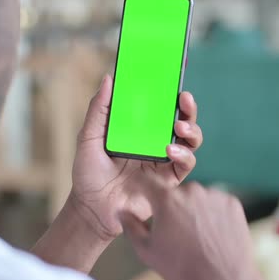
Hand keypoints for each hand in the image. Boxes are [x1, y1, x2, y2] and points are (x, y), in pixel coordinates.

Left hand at [69, 75, 202, 240]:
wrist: (90, 208)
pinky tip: (171, 150)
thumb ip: (98, 110)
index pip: (157, 104)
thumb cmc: (87, 172)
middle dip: (188, 106)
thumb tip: (109, 78)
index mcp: (137, 128)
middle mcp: (153, 141)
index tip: (175, 70)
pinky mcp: (167, 180)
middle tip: (184, 97)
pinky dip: (184, 155)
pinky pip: (185, 164)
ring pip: (190, 140)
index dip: (168, 88)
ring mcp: (162, 160)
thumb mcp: (88, 137)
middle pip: (180, 118)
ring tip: (180, 126)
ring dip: (191, 129)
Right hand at [121, 178, 261, 279]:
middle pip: (175, 192)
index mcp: (166, 199)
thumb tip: (122, 212)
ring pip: (196, 196)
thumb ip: (130, 226)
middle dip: (172, 205)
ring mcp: (214, 195)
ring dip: (193, 208)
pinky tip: (211, 232)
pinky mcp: (231, 202)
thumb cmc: (184, 267)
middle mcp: (191, 190)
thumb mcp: (147, 250)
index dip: (143, 187)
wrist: (223, 279)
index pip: (147, 181)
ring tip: (196, 234)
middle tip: (175, 229)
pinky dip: (212, 212)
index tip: (143, 193)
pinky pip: (216, 201)